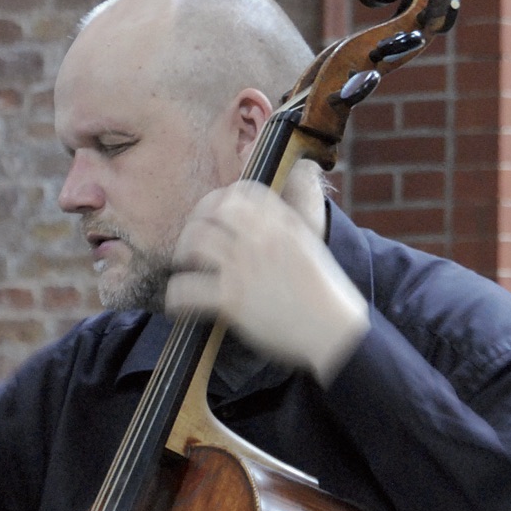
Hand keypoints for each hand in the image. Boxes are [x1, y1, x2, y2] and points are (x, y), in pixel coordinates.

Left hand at [165, 182, 368, 385]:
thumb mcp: (312, 245)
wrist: (335, 333)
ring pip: (195, 241)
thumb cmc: (327, 295)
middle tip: (192, 243)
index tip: (213, 216)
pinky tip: (178, 304)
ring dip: (182, 253)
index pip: (242, 191)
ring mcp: (244, 267)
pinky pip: (187, 288)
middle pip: (212, 210)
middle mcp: (261, 238)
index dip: (220, 200)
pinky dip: (176, 296)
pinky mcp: (231, 299)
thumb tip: (298, 178)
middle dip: (195, 223)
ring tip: (185, 267)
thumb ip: (291, 221)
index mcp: (283, 223)